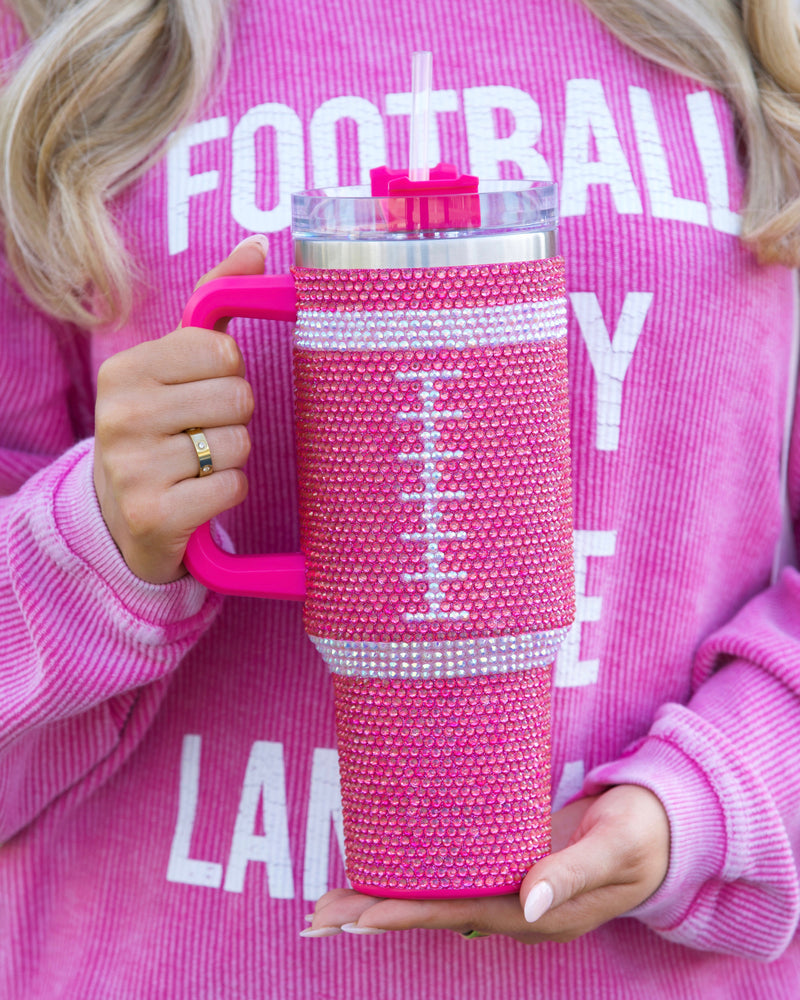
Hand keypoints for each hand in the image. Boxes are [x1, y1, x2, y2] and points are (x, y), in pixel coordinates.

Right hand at [93, 236, 267, 583]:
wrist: (120, 514)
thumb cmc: (162, 427)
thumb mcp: (175, 364)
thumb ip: (214, 302)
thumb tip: (258, 247)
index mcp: (126, 369)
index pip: (221, 352)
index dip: (228, 374)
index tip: (204, 390)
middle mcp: (121, 414)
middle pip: (236, 398)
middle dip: (235, 417)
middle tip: (204, 431)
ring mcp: (132, 468)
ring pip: (238, 445)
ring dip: (233, 457)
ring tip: (199, 462)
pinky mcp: (153, 514)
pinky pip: (232, 487)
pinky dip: (228, 491)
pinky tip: (199, 492)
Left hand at [304, 784, 669, 941]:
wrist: (666, 830)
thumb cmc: (643, 834)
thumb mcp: (614, 849)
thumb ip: (571, 875)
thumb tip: (527, 904)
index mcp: (538, 914)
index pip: (459, 913)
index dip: (406, 914)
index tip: (356, 916)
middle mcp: (518, 910)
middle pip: (437, 913)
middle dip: (377, 913)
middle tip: (318, 913)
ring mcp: (515, 892)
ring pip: (442, 899)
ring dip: (390, 899)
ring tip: (336, 901)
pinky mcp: (515, 868)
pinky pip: (458, 880)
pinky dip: (422, 880)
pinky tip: (395, 873)